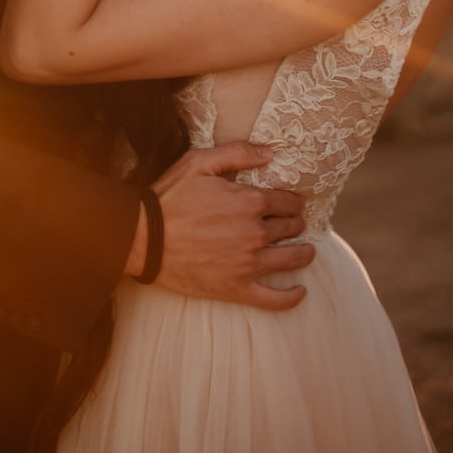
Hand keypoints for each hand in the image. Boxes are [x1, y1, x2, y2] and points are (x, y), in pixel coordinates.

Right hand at [126, 141, 314, 310]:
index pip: (287, 201)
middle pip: (290, 228)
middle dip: (296, 224)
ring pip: (290, 260)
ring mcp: (247, 264)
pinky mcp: (236, 289)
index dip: (293, 201)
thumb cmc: (170, 197)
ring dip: (303, 254)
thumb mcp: (199, 162)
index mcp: (249, 201)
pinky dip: (291, 297)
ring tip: (307, 252)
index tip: (293, 203)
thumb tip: (270, 153)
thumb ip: (237, 153)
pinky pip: (273, 299)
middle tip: (296, 224)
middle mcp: (255, 233)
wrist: (144, 239)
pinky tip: (301, 292)